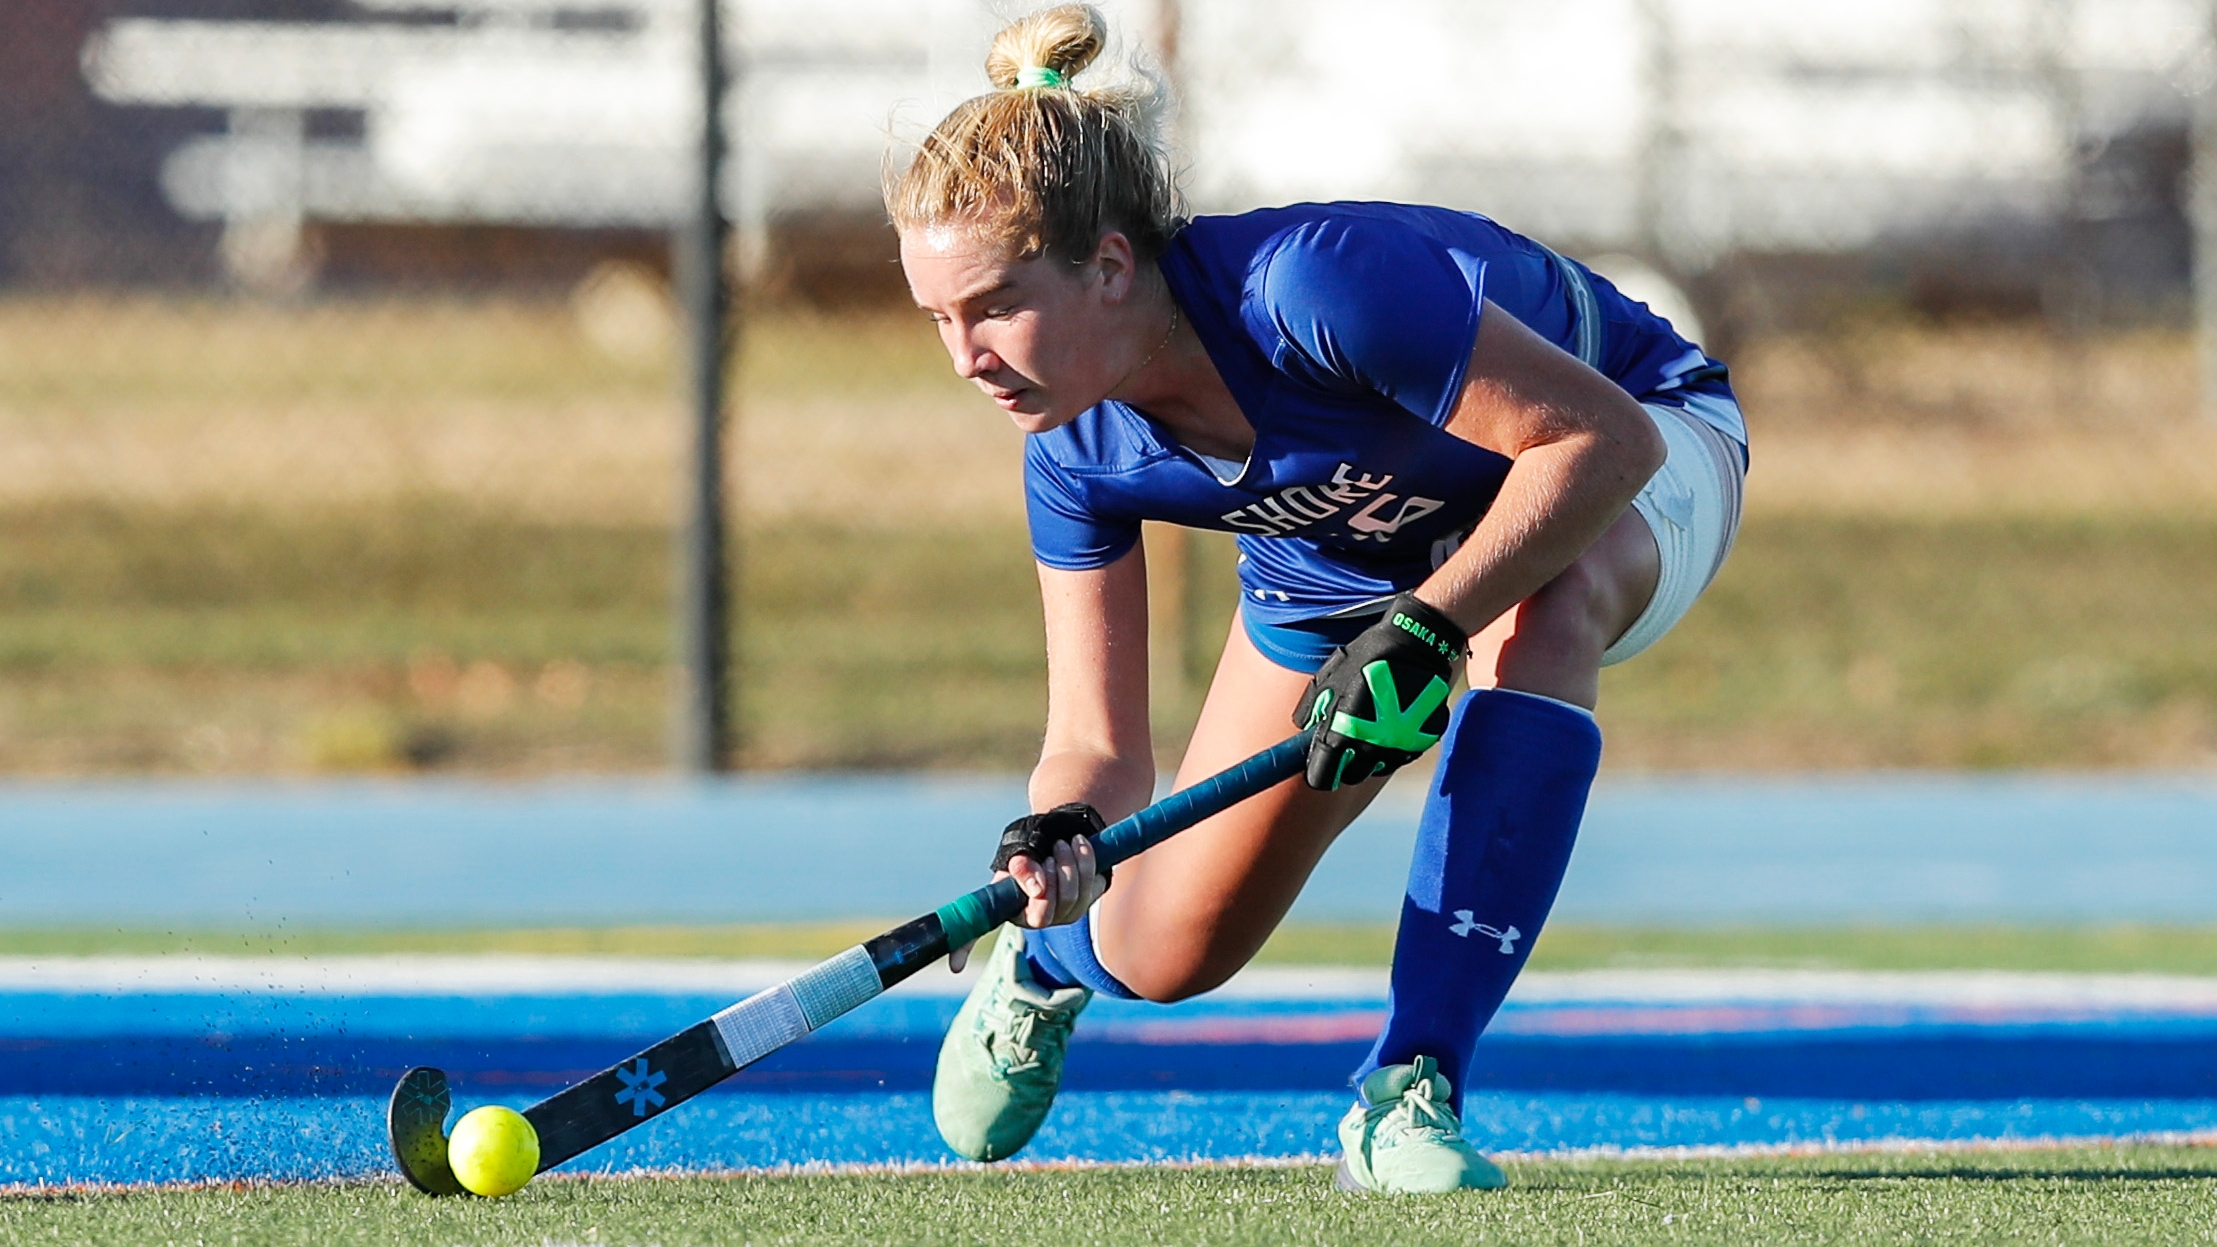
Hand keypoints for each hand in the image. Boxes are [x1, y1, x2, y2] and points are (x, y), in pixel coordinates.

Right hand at [948, 803, 1110, 972]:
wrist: (1063, 834)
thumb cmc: (1035, 849)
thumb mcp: (1021, 853)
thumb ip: (1022, 867)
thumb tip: (1037, 889)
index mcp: (1008, 907)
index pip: (978, 931)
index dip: (963, 948)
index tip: (953, 966)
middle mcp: (1035, 918)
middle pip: (1045, 912)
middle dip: (1051, 878)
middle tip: (1049, 853)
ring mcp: (1064, 914)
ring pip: (1072, 897)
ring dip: (1070, 864)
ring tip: (1063, 844)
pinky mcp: (1087, 901)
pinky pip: (1091, 886)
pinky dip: (1086, 860)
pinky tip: (1080, 845)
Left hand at [1293, 594, 1465, 790]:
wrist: (1418, 645)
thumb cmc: (1367, 658)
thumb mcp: (1329, 678)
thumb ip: (1312, 710)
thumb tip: (1303, 731)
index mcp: (1344, 732)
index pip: (1322, 777)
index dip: (1319, 773)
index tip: (1319, 765)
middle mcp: (1371, 746)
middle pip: (1351, 776)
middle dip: (1346, 763)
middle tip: (1347, 740)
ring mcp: (1399, 746)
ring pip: (1378, 767)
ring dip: (1371, 754)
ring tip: (1373, 724)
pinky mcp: (1421, 741)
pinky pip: (1401, 755)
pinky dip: (1394, 746)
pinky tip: (1394, 721)